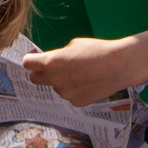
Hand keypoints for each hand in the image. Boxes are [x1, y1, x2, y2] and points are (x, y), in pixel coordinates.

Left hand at [22, 35, 145, 107]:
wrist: (120, 65)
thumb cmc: (97, 50)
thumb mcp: (73, 45)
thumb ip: (58, 54)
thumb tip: (52, 60)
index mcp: (51, 62)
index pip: (27, 64)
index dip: (32, 60)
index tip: (36, 58)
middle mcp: (54, 79)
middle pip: (35, 79)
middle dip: (41, 73)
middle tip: (53, 68)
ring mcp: (65, 93)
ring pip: (56, 87)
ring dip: (61, 81)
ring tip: (81, 74)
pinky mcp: (77, 102)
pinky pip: (70, 95)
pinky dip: (75, 90)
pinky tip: (88, 83)